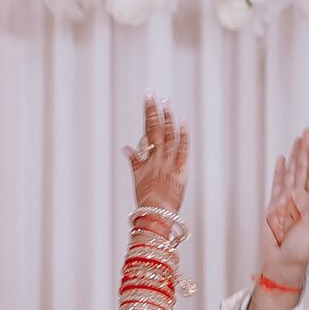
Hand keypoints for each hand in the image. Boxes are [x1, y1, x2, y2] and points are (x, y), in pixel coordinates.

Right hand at [124, 97, 188, 215]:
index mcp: (148, 158)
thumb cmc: (147, 200)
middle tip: (153, 95)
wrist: (155, 214)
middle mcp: (157, 157)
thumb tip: (126, 148)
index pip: (147, 130)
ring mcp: (169, 163)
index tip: (147, 99)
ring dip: (167, 118)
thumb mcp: (137, 179)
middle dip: (154, 111)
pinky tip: (183, 122)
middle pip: (156, 129)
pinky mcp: (180, 170)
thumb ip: (134, 161)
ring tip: (166, 103)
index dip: (148, 113)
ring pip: (168, 136)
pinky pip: (182, 150)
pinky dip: (183, 136)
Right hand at [259, 130, 308, 285]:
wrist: (283, 260)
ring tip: (296, 140)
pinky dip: (279, 172)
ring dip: (293, 156)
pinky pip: (276, 184)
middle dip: (304, 150)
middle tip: (307, 132)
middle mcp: (300, 197)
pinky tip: (281, 160)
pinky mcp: (273, 205)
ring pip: (290, 172)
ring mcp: (286, 200)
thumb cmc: (302, 248)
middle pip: (302, 169)